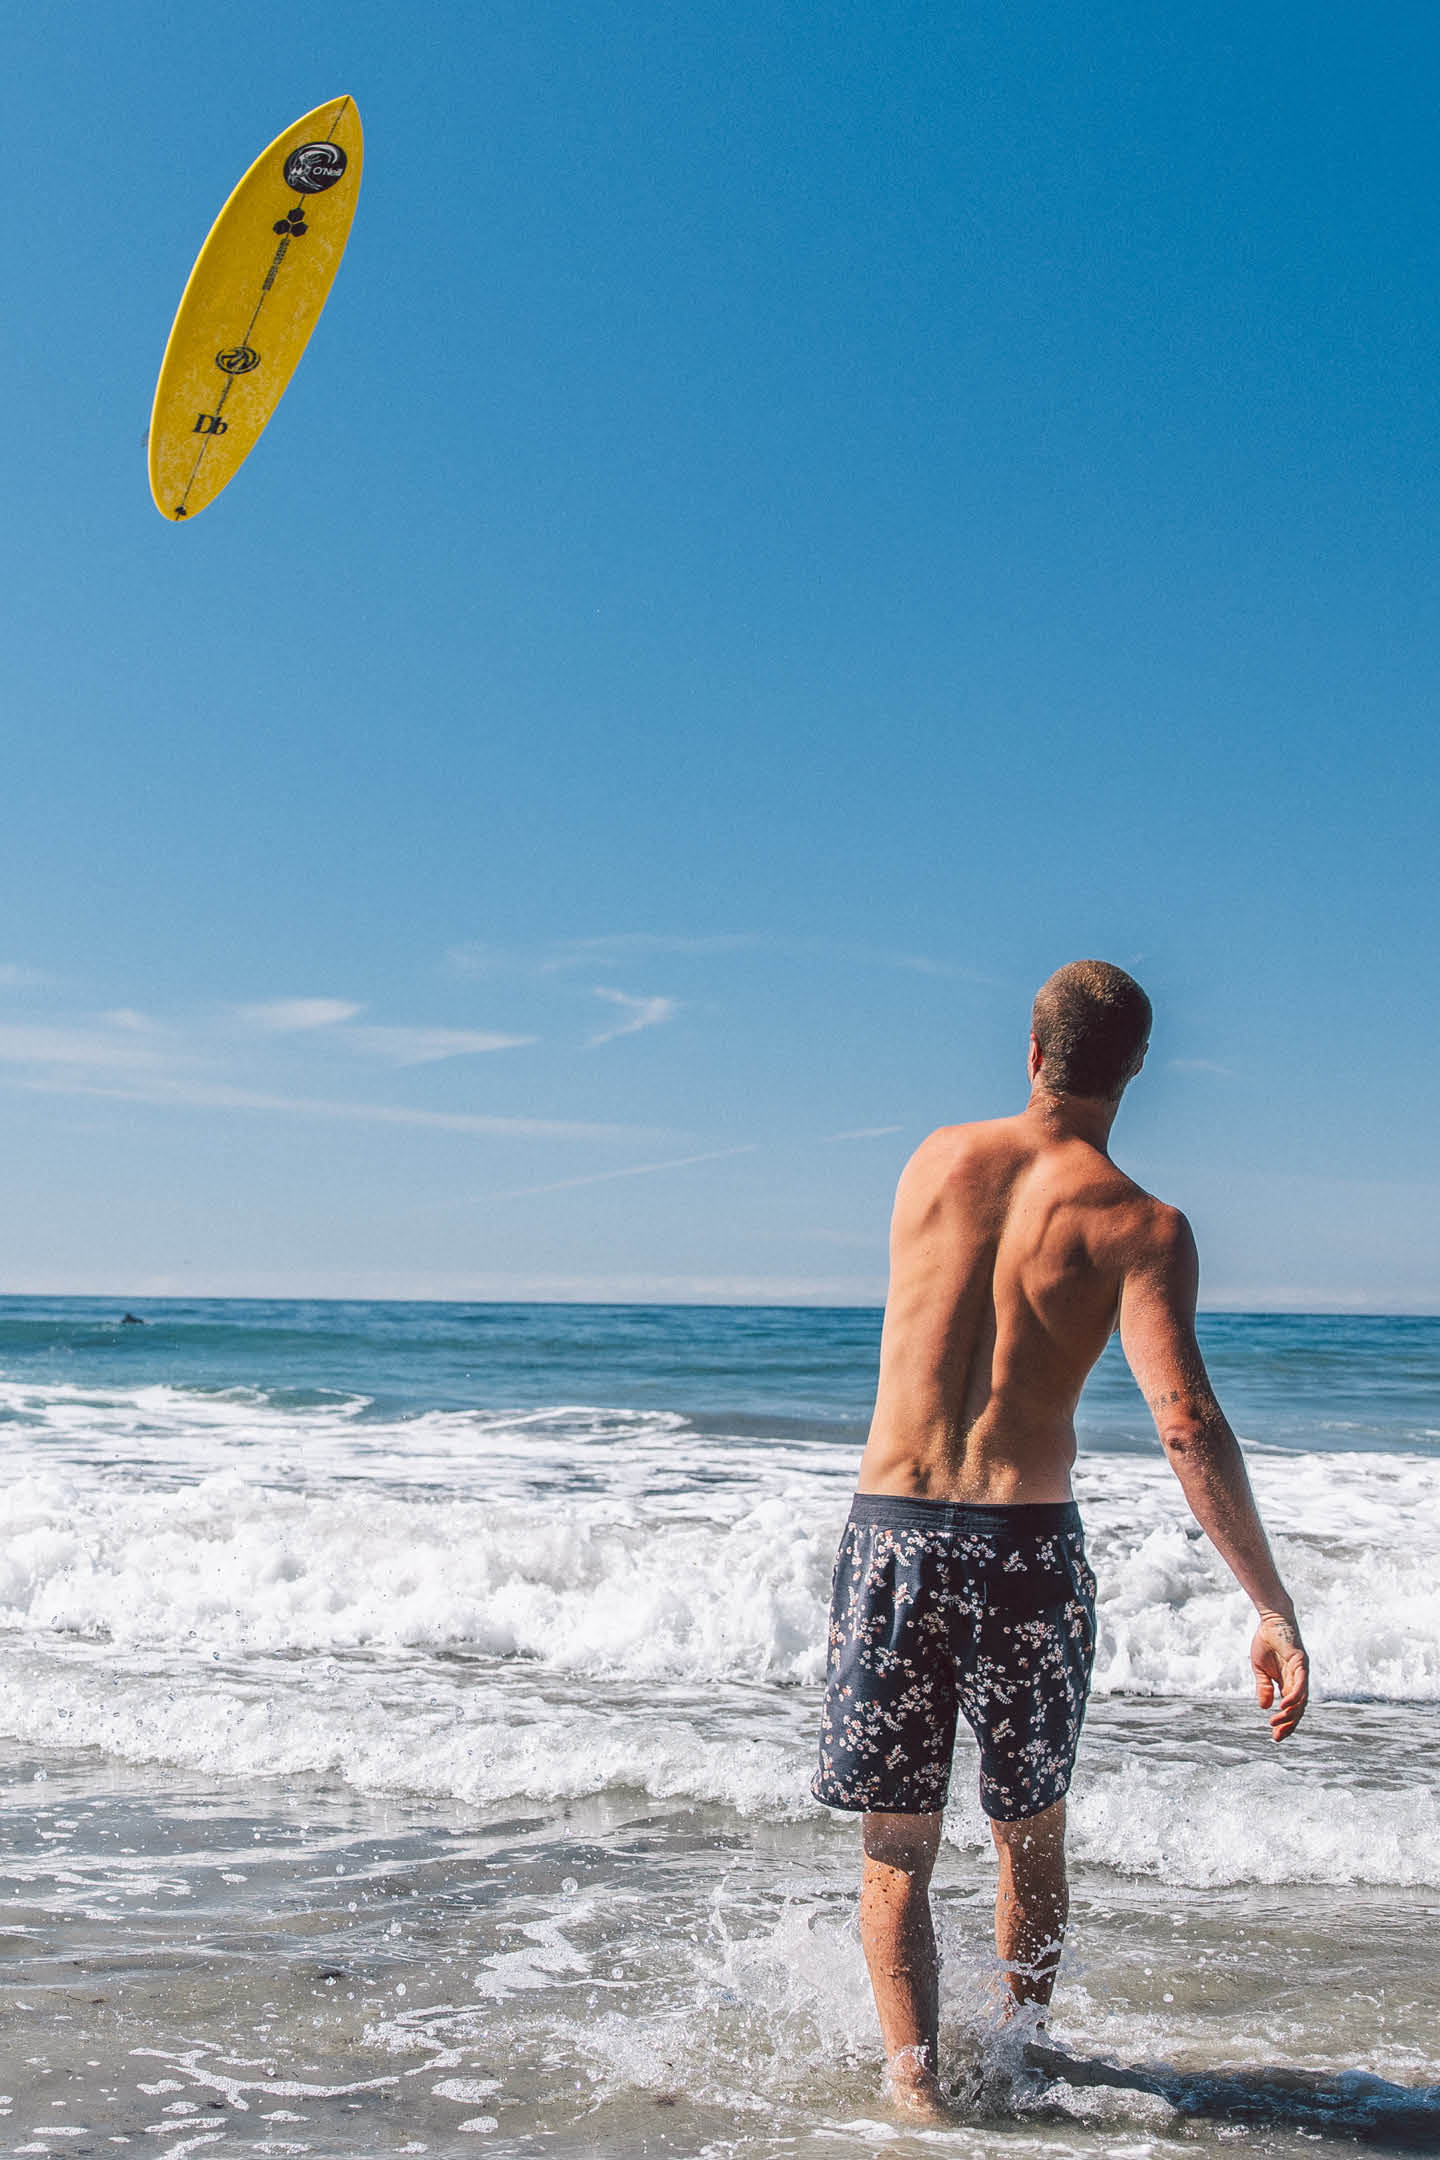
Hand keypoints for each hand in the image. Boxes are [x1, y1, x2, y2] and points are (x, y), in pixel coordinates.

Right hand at [1251, 1612, 1308, 1740]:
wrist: (1272, 1620)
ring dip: (1290, 1713)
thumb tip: (1264, 1707)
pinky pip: (1300, 1684)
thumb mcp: (1260, 1669)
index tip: (1275, 1736)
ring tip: (1277, 1722)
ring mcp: (1301, 1672)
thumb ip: (1264, 1687)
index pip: (1291, 1708)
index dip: (1285, 1723)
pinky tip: (1285, 1705)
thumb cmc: (1267, 1641)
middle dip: (1289, 1724)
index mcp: (1289, 1682)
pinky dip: (1294, 1696)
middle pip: (1298, 1709)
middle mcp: (1298, 1680)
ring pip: (1300, 1700)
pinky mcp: (1301, 1663)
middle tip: (1277, 1736)